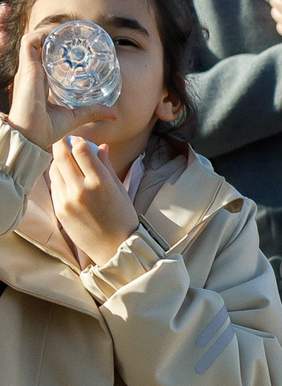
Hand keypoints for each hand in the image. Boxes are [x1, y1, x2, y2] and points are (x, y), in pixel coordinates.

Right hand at [6, 21, 90, 152]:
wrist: (33, 135)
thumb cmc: (48, 128)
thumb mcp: (75, 116)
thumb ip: (93, 111)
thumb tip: (114, 114)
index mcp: (40, 82)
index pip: (45, 59)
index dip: (57, 49)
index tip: (75, 44)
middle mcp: (33, 73)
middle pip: (40, 47)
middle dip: (56, 38)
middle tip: (75, 35)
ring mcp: (28, 70)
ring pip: (34, 40)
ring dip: (50, 32)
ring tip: (68, 30)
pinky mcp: (27, 68)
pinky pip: (29, 42)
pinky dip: (41, 34)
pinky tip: (57, 33)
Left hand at [47, 134, 138, 265]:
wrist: (114, 246)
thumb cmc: (122, 217)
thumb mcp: (119, 188)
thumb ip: (106, 166)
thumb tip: (100, 147)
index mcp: (100, 182)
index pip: (81, 151)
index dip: (78, 141)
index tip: (78, 139)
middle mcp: (80, 189)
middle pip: (63, 158)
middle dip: (62, 146)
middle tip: (64, 141)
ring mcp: (66, 200)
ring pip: (54, 171)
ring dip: (58, 162)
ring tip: (64, 159)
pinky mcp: (59, 210)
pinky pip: (54, 187)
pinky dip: (57, 177)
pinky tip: (64, 176)